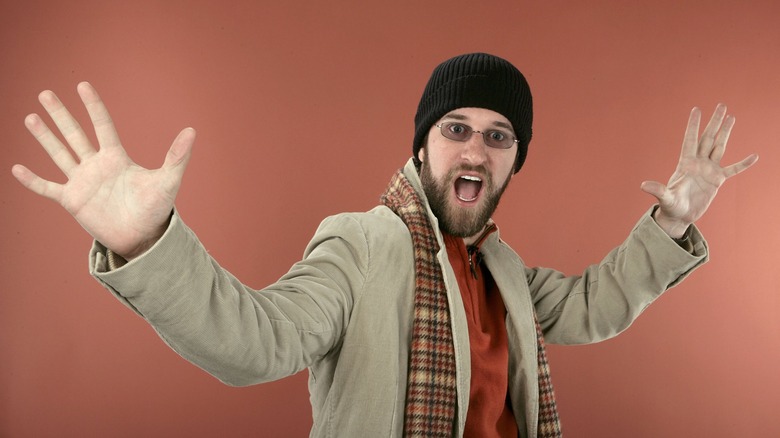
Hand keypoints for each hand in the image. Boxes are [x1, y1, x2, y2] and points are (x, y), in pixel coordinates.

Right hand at [11, 82, 195, 259]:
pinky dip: (33, 180)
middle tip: (45, 93)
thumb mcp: (168, 180)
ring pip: (60, 155)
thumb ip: (177, 156)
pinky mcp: (73, 201)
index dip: (93, 106)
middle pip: (75, 134)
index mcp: (116, 158)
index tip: (82, 85)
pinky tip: (16, 168)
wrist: (143, 237)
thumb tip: (192, 131)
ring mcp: (82, 182)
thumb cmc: (156, 208)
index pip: (102, 125)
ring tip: (30, 117)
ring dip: (45, 137)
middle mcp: (97, 166)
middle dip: (61, 115)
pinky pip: (48, 188)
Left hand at [640, 104, 757, 237]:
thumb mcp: (665, 197)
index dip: (693, 125)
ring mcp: (708, 170)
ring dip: (725, 132)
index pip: (690, 139)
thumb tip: (643, 185)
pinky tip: (754, 156)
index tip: (696, 109)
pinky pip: (733, 169)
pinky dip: (743, 164)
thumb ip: (657, 190)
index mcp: (685, 163)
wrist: (679, 216)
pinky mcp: (717, 181)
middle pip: (707, 138)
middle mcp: (698, 163)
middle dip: (714, 122)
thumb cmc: (670, 206)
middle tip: (721, 105)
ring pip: (719, 147)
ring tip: (731, 117)